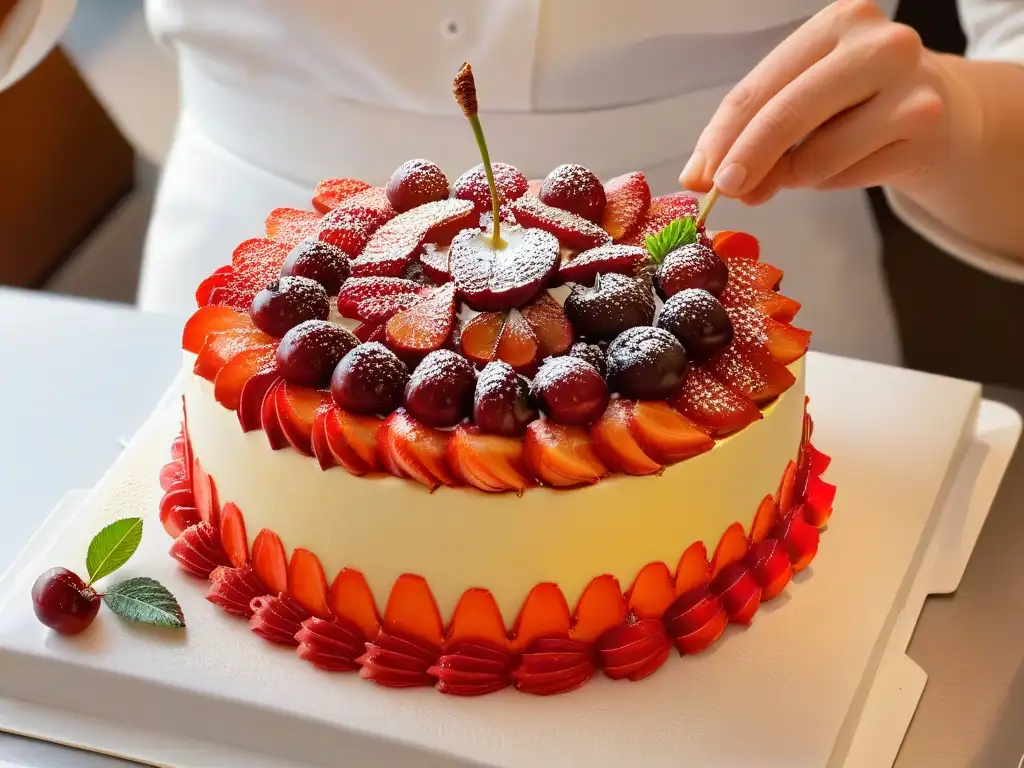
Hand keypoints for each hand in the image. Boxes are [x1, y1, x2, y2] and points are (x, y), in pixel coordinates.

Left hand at [679, 0, 950, 204]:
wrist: (947, 117)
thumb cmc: (860, 106)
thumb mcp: (803, 104)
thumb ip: (750, 135)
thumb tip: (700, 177)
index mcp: (836, 22)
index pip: (757, 88)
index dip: (720, 137)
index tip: (697, 175)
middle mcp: (876, 43)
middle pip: (783, 115)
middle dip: (744, 161)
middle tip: (724, 192)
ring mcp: (907, 83)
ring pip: (814, 156)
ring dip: (795, 176)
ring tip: (810, 164)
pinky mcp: (923, 126)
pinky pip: (845, 175)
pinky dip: (830, 182)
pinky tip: (850, 164)